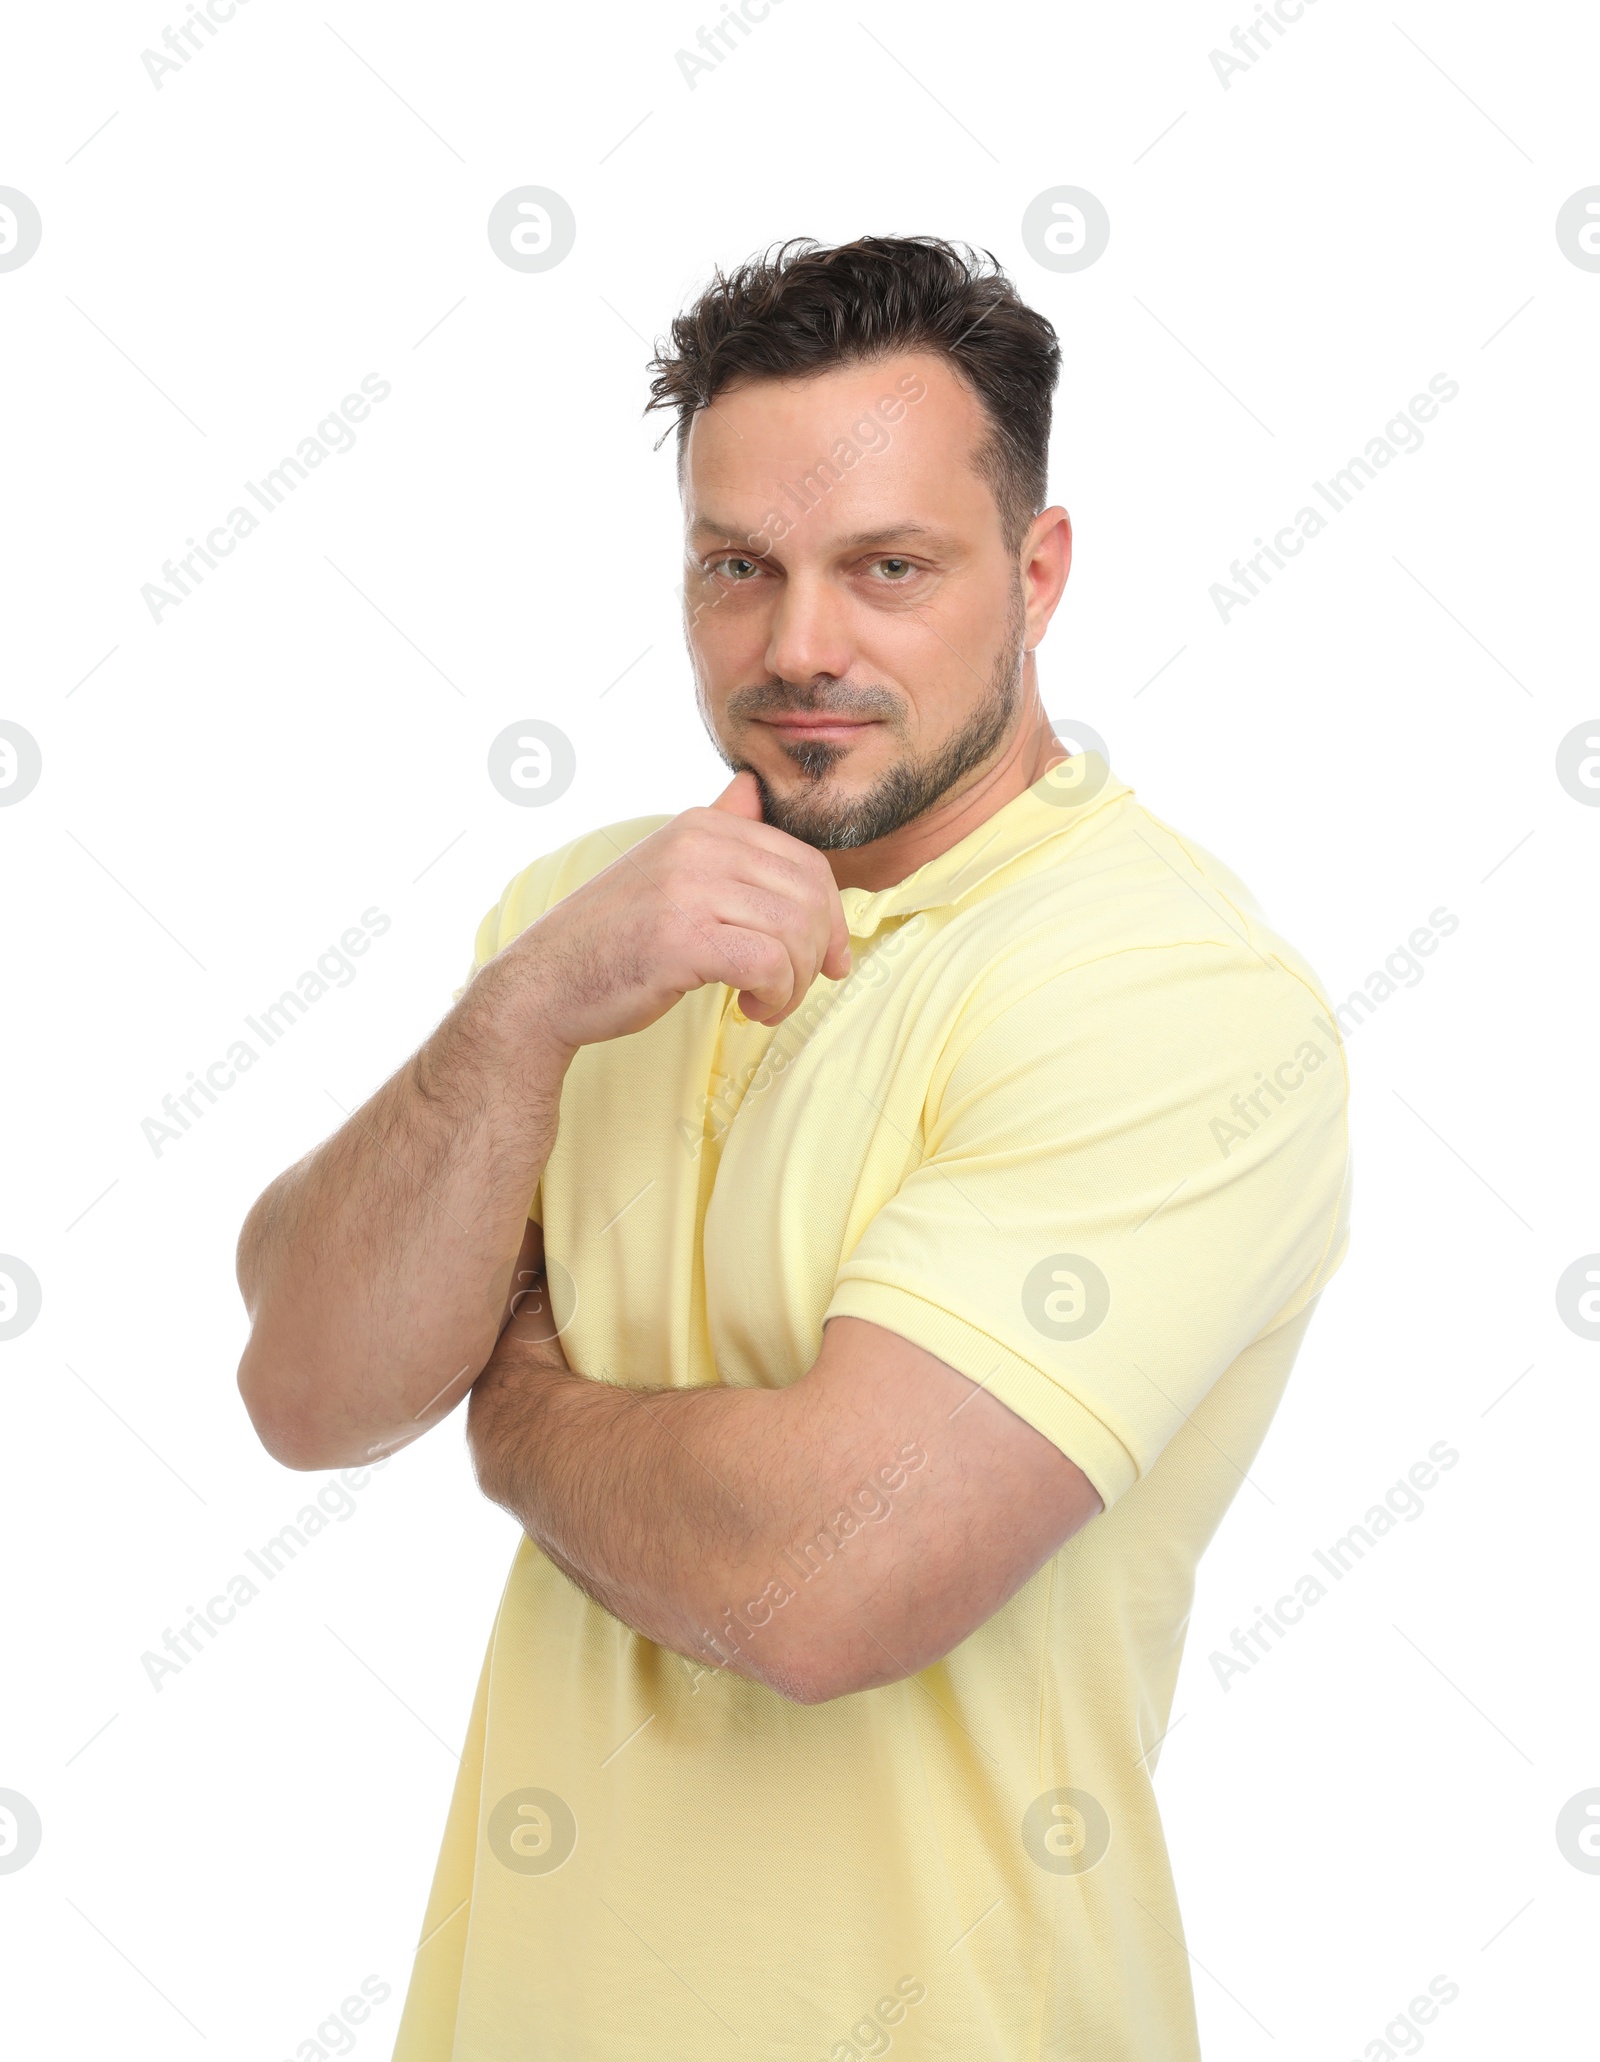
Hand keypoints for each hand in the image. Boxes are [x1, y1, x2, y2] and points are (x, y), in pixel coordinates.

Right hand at [500, 770, 851, 1044]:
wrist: (543, 985)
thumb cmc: (614, 940)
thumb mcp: (665, 870)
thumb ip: (715, 829)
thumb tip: (751, 785)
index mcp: (700, 825)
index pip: (806, 863)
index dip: (831, 919)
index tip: (827, 961)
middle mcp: (695, 845)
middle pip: (810, 896)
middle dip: (816, 954)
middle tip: (791, 989)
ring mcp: (685, 888)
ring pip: (795, 932)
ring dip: (795, 983)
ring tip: (766, 1003)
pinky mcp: (680, 938)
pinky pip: (769, 963)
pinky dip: (775, 995)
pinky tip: (750, 1009)